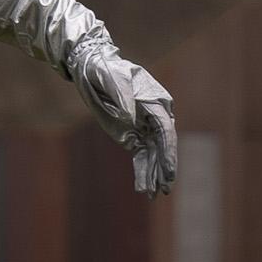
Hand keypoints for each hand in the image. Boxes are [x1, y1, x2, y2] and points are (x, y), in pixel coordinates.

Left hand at [73, 40, 176, 194]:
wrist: (93, 67)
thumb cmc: (106, 70)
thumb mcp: (114, 80)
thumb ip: (124, 98)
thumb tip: (131, 117)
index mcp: (156, 102)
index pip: (166, 131)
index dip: (168, 152)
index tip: (168, 170)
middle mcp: (155, 116)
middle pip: (163, 146)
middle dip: (164, 168)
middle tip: (164, 188)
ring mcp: (144, 127)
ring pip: (153, 154)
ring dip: (154, 174)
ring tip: (154, 194)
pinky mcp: (132, 134)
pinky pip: (141, 156)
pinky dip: (142, 171)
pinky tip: (144, 188)